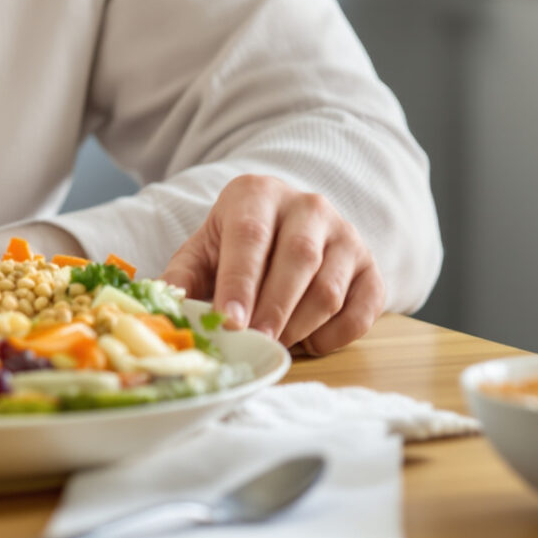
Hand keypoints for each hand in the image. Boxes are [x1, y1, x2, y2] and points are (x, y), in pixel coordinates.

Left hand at [160, 175, 385, 357]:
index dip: (240, 282)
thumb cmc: (235, 248)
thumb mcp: (201, 254)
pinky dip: (336, 335)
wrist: (284, 232)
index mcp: (257, 194)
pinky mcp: (371, 266)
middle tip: (255, 344)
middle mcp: (307, 206)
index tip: (231, 323)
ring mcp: (345, 234)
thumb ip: (181, 279)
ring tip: (274, 344)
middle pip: (297, 259)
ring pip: (328, 288)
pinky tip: (309, 341)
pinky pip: (363, 308)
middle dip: (273, 309)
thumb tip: (166, 305)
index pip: (250, 235)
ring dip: (300, 326)